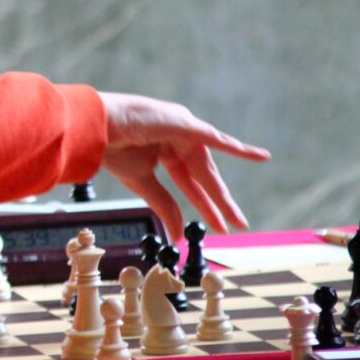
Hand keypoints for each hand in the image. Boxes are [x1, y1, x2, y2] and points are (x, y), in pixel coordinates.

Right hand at [98, 91, 270, 241]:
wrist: (98, 128)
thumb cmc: (113, 149)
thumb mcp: (142, 182)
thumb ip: (164, 205)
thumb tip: (177, 235)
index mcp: (162, 151)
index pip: (189, 183)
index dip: (203, 205)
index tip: (218, 227)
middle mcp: (176, 139)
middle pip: (203, 177)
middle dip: (218, 203)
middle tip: (238, 225)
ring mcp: (182, 130)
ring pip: (209, 167)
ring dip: (222, 194)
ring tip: (237, 219)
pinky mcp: (186, 124)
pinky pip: (217, 139)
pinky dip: (238, 148)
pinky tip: (260, 157)